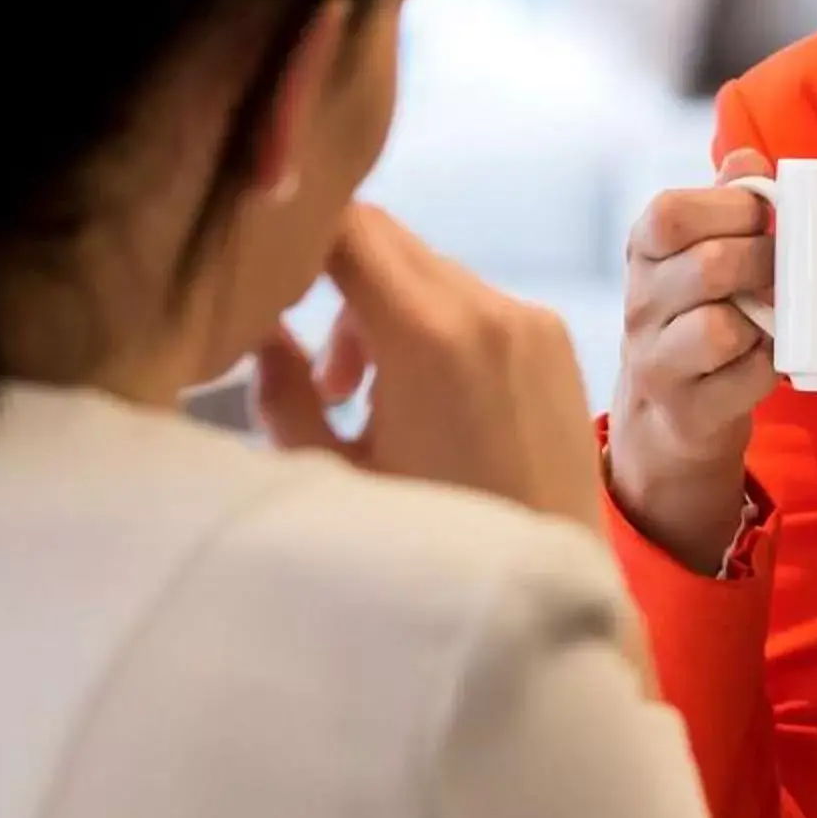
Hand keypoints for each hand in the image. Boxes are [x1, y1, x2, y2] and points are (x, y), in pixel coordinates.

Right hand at [251, 204, 600, 528]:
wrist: (552, 592)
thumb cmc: (429, 549)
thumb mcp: (332, 476)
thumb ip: (283, 391)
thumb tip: (258, 326)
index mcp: (429, 334)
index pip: (348, 225)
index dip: (296, 237)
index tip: (265, 284)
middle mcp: (490, 308)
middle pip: (386, 239)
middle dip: (336, 284)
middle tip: (328, 380)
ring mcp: (533, 319)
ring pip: (430, 271)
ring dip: (386, 311)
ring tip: (372, 404)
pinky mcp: (558, 339)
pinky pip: (477, 301)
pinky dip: (437, 327)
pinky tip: (430, 407)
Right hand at [606, 150, 777, 571]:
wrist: (669, 414)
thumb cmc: (698, 313)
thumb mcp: (701, 249)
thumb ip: (726, 199)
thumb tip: (748, 158)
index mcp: (644, 253)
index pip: (670, 212)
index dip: (730, 206)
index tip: (762, 217)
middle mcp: (639, 305)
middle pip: (709, 265)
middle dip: (762, 261)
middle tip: (781, 268)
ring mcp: (655, 363)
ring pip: (718, 328)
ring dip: (763, 318)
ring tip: (771, 317)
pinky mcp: (686, 412)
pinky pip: (745, 378)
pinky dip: (768, 366)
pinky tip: (765, 358)